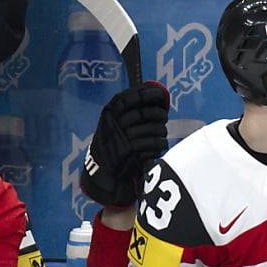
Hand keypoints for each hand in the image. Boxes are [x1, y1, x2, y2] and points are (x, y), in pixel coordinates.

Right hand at [80, 81, 168, 206]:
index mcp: (109, 113)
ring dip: (161, 132)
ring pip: (152, 129)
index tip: (161, 95)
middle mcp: (113, 124)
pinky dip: (160, 145)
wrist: (102, 172)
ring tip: (160, 135)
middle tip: (163, 118)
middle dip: (159, 115)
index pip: (130, 97)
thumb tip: (158, 94)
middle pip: (144, 113)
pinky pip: (153, 144)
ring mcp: (121, 138)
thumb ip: (130, 110)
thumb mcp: (113, 124)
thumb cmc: (113, 144)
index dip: (148, 94)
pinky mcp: (129, 153)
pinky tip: (158, 146)